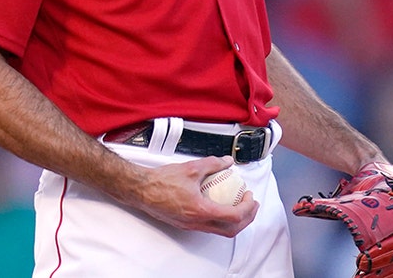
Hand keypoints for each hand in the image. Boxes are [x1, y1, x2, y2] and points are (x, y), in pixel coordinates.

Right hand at [128, 156, 258, 236]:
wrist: (141, 190)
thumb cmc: (161, 181)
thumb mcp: (192, 167)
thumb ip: (213, 164)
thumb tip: (227, 162)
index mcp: (200, 210)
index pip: (233, 216)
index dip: (247, 207)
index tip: (249, 196)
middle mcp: (196, 222)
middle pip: (230, 230)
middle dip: (246, 219)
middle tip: (251, 204)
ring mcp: (190, 226)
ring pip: (220, 231)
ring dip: (234, 221)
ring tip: (239, 205)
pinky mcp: (185, 224)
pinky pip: (209, 226)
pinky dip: (221, 219)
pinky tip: (220, 204)